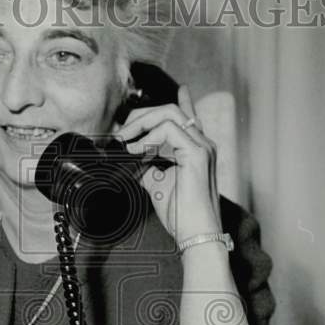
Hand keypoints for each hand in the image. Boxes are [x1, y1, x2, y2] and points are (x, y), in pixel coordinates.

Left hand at [116, 84, 222, 244]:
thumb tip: (128, 154)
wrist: (196, 234)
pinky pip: (170, 130)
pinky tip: (137, 150)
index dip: (183, 100)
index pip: (188, 116)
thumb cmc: (181, 215)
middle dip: (141, 116)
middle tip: (122, 134)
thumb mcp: (157, 184)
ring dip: (142, 123)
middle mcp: (203, 143)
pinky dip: (149, 137)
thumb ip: (147, 164)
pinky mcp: (198, 154)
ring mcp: (203, 146)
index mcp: (196, 149)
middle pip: (171, 110)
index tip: (177, 89)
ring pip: (170, 114)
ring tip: (125, 142)